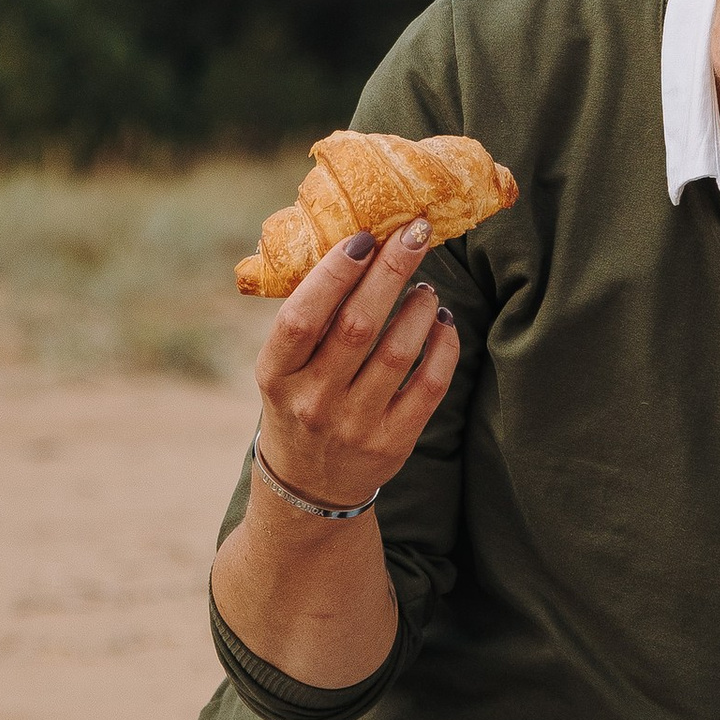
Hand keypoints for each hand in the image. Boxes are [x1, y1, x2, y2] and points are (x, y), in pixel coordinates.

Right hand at [252, 218, 459, 509]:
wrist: (309, 485)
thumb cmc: (299, 401)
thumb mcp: (282, 367)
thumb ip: (309, 317)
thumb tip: (358, 245)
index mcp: (275, 375)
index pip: (301, 317)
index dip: (333, 274)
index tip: (363, 238)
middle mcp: (313, 401)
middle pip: (357, 326)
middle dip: (390, 271)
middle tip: (414, 233)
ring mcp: (354, 425)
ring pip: (398, 352)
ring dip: (419, 306)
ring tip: (425, 285)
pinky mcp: (393, 442)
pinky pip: (429, 386)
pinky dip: (443, 347)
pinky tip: (442, 322)